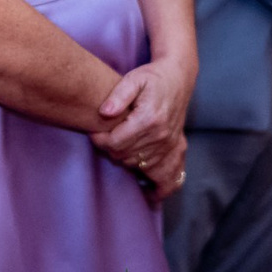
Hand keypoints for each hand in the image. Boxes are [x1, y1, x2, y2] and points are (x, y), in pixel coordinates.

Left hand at [91, 61, 188, 194]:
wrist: (178, 79)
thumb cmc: (152, 78)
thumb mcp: (133, 79)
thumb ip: (118, 95)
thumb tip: (104, 112)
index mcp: (149, 119)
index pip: (115, 143)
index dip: (99, 140)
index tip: (94, 133)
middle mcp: (161, 136)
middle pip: (124, 156)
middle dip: (110, 149)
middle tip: (105, 137)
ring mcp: (170, 145)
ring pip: (137, 166)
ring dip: (124, 160)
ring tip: (119, 146)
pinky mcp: (176, 149)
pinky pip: (169, 178)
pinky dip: (157, 188)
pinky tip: (148, 193)